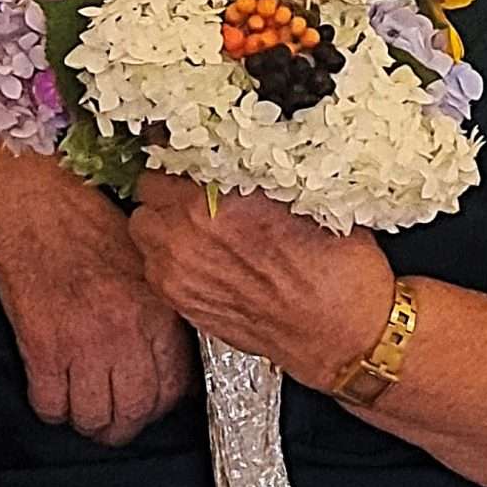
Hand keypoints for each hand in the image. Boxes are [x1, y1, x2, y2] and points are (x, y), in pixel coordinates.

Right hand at [0, 176, 194, 444]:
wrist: (33, 213)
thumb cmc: (87, 230)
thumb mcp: (147, 266)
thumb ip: (163, 314)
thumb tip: (176, 362)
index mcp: (158, 312)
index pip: (173, 387)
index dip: (159, 406)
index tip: (148, 405)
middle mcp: (126, 333)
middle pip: (135, 412)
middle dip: (123, 426)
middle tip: (113, 421)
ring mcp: (84, 344)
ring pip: (92, 417)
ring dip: (86, 422)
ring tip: (81, 412)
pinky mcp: (43, 349)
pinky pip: (51, 405)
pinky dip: (50, 408)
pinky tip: (51, 393)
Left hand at [127, 176, 394, 387]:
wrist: (343, 334)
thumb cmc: (335, 268)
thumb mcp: (303, 195)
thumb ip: (252, 172)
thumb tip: (229, 153)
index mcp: (217, 200)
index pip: (169, 156)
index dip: (185, 153)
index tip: (195, 155)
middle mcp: (188, 236)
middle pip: (148, 189)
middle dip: (170, 185)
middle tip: (195, 187)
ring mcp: (179, 273)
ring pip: (144, 228)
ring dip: (163, 220)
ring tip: (196, 222)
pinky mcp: (182, 303)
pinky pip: (154, 265)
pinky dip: (169, 255)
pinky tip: (203, 255)